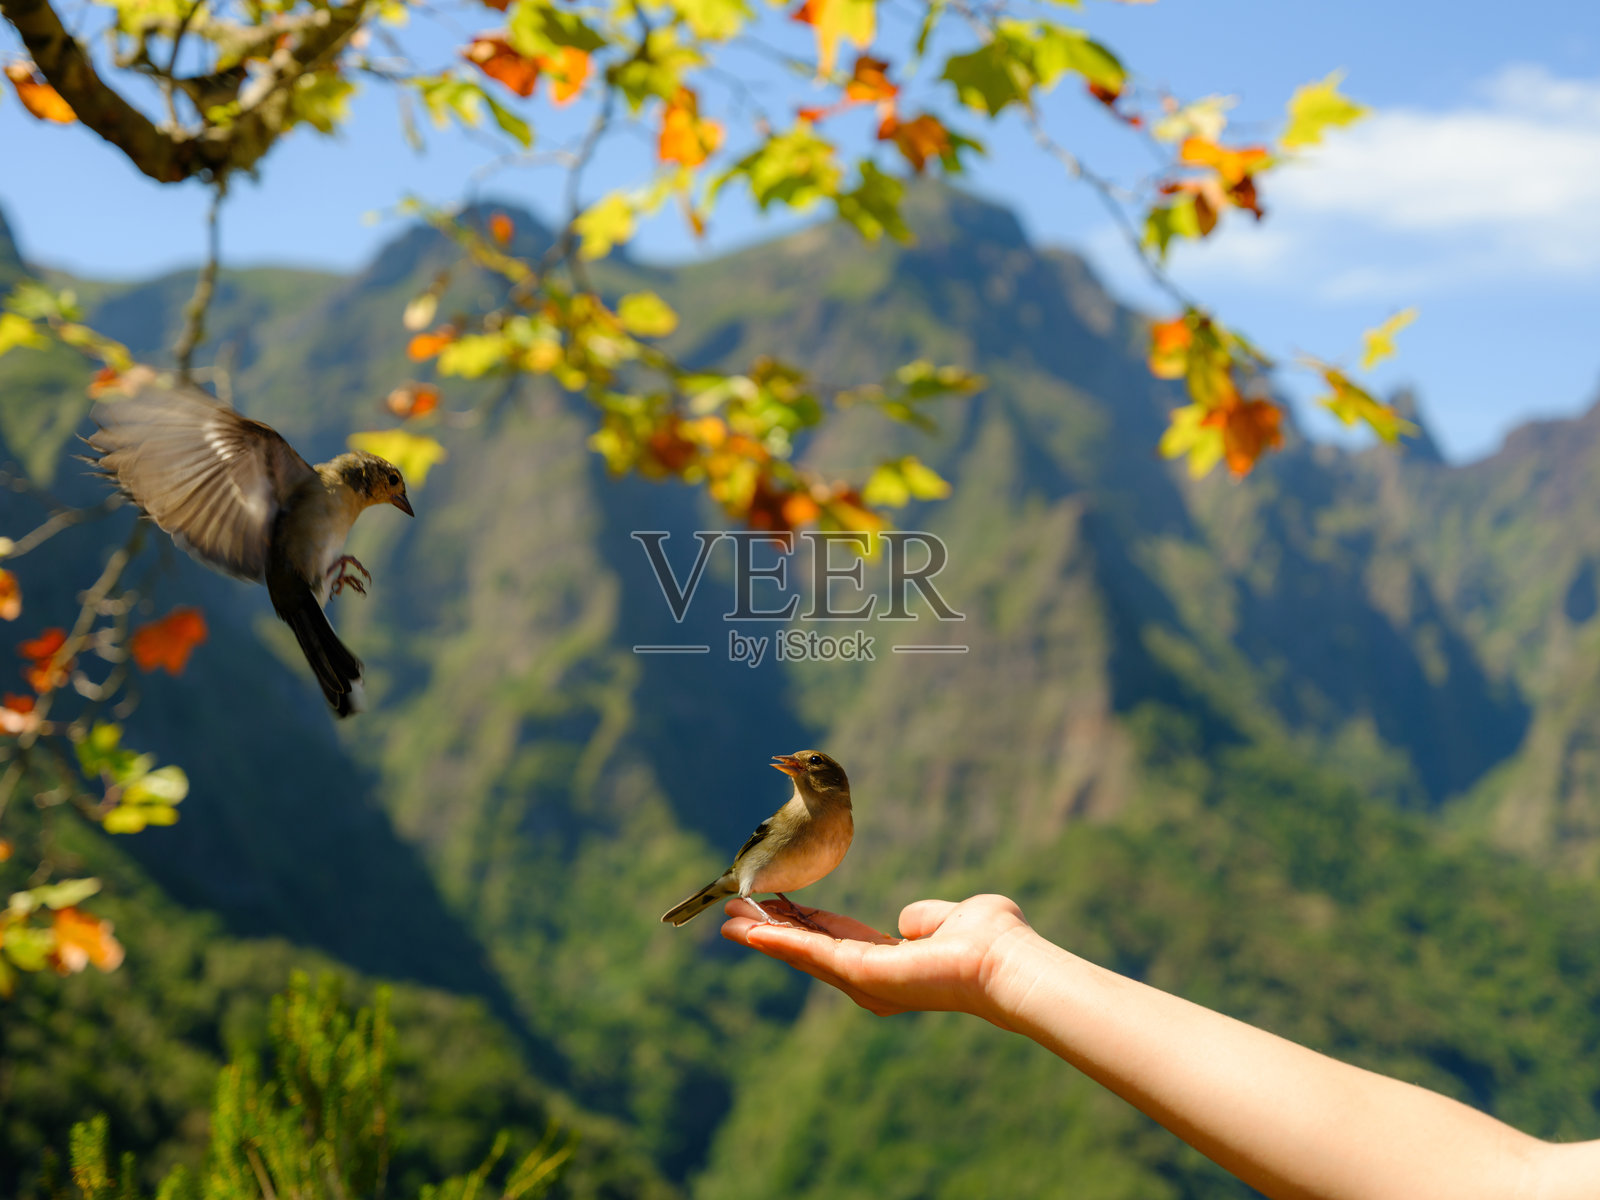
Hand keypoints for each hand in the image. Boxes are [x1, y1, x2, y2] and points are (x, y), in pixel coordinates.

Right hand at [720, 893, 1035, 1024]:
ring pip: (802, 954)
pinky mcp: (862, 975)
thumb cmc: (991, 941)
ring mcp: (864, 981)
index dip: (801, 923)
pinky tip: (751, 931)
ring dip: (763, 937)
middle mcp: (870, 979)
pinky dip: (778, 942)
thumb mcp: (946, 918)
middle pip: (807, 949)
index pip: (833, 939)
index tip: (771, 907)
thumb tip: (907, 921)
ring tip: (728, 920)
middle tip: (731, 915)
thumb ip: (922, 918)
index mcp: (888, 962)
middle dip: (769, 931)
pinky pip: (811, 954)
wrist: (1005, 962)